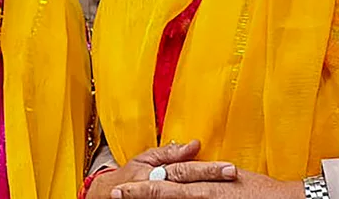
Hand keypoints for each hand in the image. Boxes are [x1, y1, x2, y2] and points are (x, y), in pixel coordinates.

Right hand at [86, 141, 237, 198]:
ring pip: (183, 198)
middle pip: (188, 185)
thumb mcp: (145, 159)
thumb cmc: (129, 176)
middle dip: (211, 181)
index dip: (208, 169)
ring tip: (228, 192)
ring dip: (203, 196)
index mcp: (155, 172)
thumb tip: (195, 144)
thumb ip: (170, 152)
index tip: (230, 168)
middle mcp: (157, 186)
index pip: (185, 169)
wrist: (106, 195)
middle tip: (232, 175)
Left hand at [111, 168, 304, 198]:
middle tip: (116, 195)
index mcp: (207, 181)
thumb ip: (205, 174)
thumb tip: (186, 170)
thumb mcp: (229, 176)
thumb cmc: (262, 190)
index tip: (123, 188)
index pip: (168, 181)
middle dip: (140, 195)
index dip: (143, 185)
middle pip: (166, 193)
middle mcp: (206, 192)